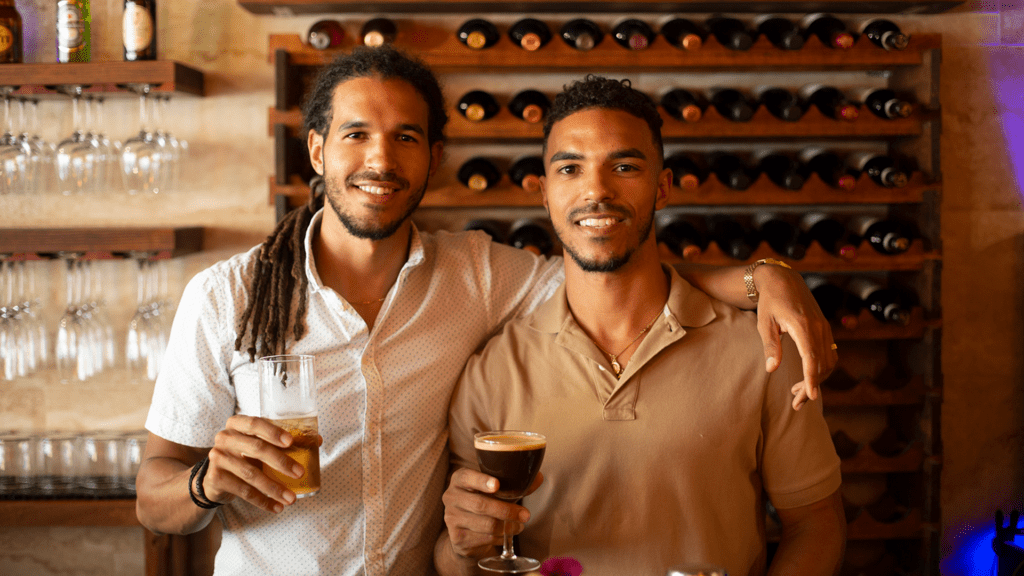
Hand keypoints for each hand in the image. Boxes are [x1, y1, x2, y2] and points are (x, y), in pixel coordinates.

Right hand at [201, 414, 305, 512]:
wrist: (215, 476)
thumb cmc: (245, 455)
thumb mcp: (259, 444)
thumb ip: (284, 441)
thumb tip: (316, 441)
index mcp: (237, 424)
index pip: (255, 423)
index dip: (273, 432)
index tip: (291, 442)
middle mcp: (225, 438)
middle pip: (256, 448)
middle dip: (281, 462)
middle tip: (300, 473)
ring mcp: (218, 458)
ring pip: (251, 474)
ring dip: (274, 488)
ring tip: (291, 498)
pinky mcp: (216, 478)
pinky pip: (243, 491)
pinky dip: (262, 501)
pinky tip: (276, 507)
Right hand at [442, 467, 542, 560]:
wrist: (465, 530)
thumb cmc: (485, 501)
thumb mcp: (497, 490)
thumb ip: (516, 484)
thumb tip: (538, 476)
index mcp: (459, 479)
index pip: (467, 477)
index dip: (482, 481)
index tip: (497, 485)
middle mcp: (451, 496)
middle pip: (481, 505)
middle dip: (507, 510)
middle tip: (525, 515)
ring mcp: (451, 518)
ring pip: (486, 524)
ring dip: (508, 527)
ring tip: (519, 526)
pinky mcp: (457, 537)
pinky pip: (484, 538)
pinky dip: (500, 537)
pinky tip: (506, 534)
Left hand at [753, 264, 837, 409]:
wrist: (784, 279)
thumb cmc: (770, 302)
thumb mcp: (765, 323)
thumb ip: (771, 346)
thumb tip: (772, 369)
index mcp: (803, 326)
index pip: (811, 359)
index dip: (811, 379)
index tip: (810, 396)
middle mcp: (818, 328)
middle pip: (821, 365)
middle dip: (811, 386)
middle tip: (797, 404)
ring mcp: (824, 328)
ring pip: (828, 361)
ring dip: (817, 380)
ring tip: (798, 394)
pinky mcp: (825, 328)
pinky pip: (829, 354)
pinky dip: (822, 369)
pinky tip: (809, 377)